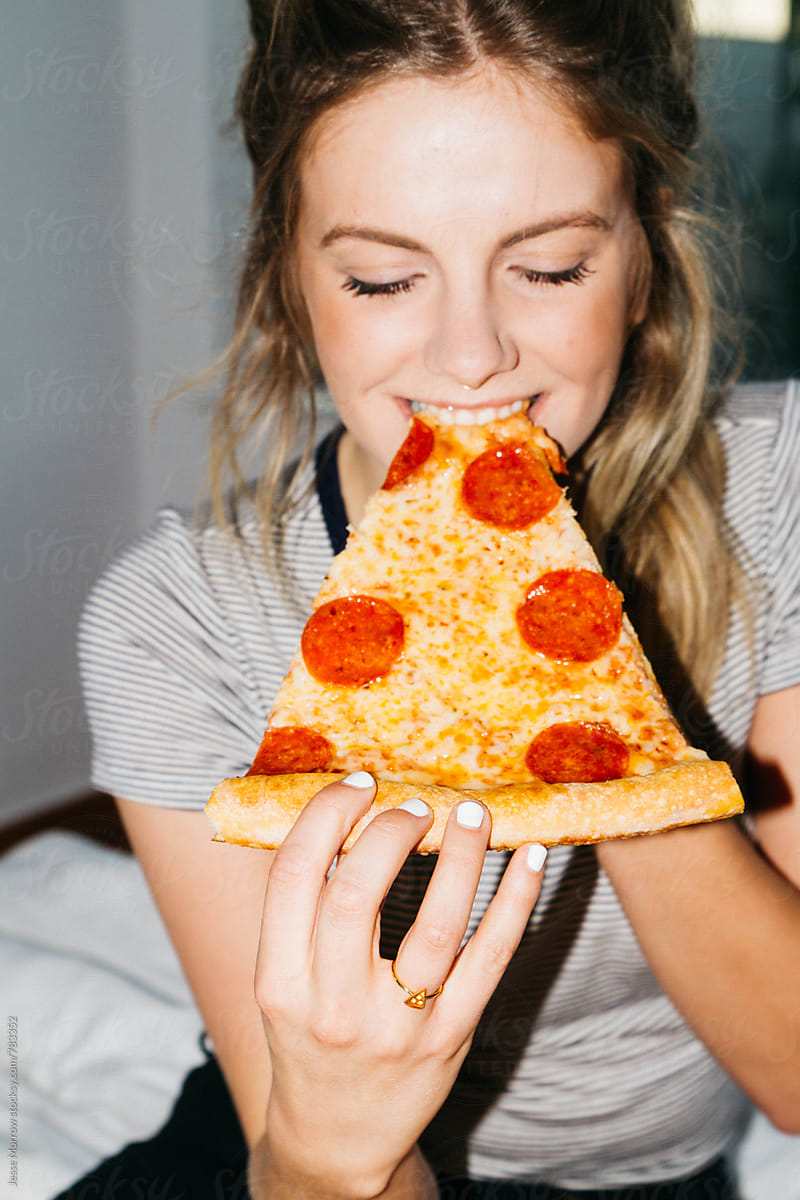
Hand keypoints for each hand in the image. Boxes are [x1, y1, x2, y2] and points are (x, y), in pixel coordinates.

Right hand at [253, 773, 545, 1198]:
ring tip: (472, 814)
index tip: (358, 784)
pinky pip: (491, 958)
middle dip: (389, 831)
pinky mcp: (452, 1037)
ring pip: (437, 925)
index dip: (327, 816)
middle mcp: (332, 1006)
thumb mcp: (281, 983)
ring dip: (461, 857)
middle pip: (357, 893)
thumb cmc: (308, 1040)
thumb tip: (339, 811)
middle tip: (414, 805)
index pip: (294, 876)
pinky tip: (530, 857)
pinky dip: (517, 901)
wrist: (337, 1142)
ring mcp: (398, 1026)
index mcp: (280, 982)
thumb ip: (301, 910)